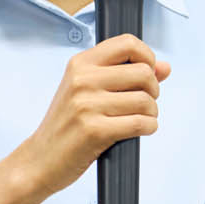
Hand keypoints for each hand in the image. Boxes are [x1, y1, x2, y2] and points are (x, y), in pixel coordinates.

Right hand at [15, 34, 169, 196]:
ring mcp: (87, 105)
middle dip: (153, 90)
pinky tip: (140, 130)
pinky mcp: (95, 130)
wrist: (40, 159)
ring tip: (140, 119)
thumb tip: (165, 67)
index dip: (148, 57)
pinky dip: (148, 127)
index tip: (148, 72)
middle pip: (143, 73)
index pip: (127, 43)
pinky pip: (141, 123)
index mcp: (80, 64)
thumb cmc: (66, 125)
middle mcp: (83, 80)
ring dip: (151, 113)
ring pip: (146, 100)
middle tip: (144, 102)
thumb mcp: (87, 91)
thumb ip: (125, 74)